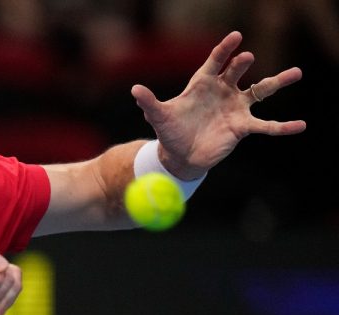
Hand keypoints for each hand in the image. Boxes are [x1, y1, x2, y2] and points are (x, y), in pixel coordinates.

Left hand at [131, 31, 306, 179]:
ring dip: (278, 81)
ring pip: (260, 91)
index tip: (235, 37)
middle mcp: (223, 91)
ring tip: (297, 72)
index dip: (224, 50)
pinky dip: (283, 127)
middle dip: (241, 65)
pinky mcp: (242, 127)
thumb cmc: (169, 131)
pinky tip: (300, 125)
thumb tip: (135, 90)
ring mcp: (235, 108)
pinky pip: (266, 126)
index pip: (215, 62)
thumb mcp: (158, 116)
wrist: (179, 155)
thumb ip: (149, 102)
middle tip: (246, 57)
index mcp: (202, 84)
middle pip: (236, 73)